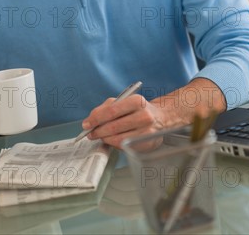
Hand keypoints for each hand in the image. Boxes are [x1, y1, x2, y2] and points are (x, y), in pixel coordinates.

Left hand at [82, 78, 225, 148]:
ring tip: (100, 136)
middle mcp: (144, 116)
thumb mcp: (124, 101)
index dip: (96, 118)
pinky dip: (115, 144)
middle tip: (90, 133)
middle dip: (98, 131)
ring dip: (105, 139)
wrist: (161, 117)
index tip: (86, 124)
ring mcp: (147, 131)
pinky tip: (112, 140)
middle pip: (114, 126)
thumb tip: (90, 121)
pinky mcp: (148, 144)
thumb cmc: (137, 109)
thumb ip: (106, 108)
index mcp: (137, 101)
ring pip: (118, 139)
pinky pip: (126, 147)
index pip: (112, 111)